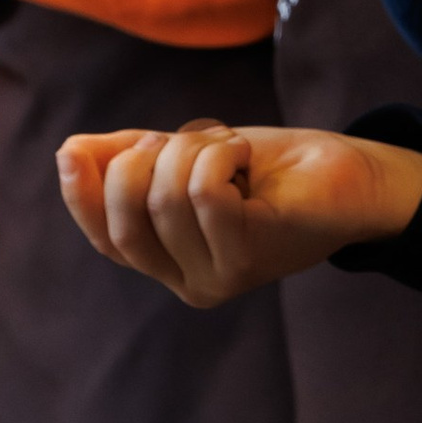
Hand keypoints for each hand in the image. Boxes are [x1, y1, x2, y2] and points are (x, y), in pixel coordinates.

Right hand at [57, 120, 421, 305]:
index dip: (82, 196)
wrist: (351, 175)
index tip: (72, 151)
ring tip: (229, 148)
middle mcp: (189, 284)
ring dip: (193, 150)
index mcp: (169, 263)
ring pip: (165, 198)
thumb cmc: (271, 168)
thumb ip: (130, 158)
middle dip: (146, 159)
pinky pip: (205, 195)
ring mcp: (219, 277)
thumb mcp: (188, 157)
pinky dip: (218, 157)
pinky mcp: (250, 256)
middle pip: (126, 218)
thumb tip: (70, 152)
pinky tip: (244, 158)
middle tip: (194, 139)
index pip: (105, 238)